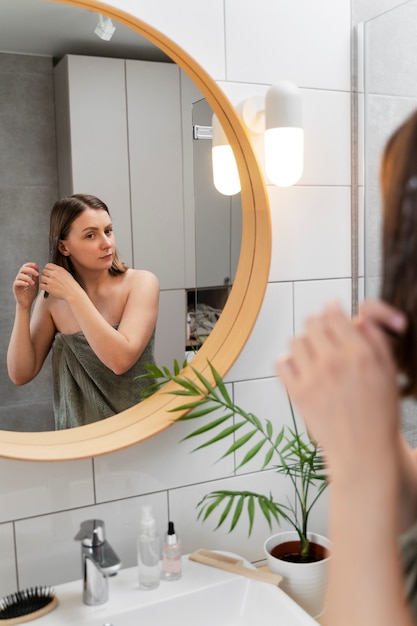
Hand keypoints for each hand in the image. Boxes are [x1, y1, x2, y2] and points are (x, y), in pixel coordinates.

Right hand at [13, 262, 38, 307]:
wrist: (27, 303)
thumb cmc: (31, 294)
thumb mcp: (35, 284)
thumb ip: (35, 277)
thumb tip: (37, 269)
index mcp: (24, 275)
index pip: (25, 267)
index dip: (30, 265)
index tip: (36, 266)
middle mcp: (20, 278)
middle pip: (22, 269)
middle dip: (30, 270)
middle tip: (37, 274)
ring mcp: (17, 282)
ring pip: (20, 275)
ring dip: (28, 278)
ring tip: (33, 283)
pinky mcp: (15, 287)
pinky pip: (17, 282)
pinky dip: (23, 282)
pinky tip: (28, 285)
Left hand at [39, 263, 79, 300]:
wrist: (73, 293)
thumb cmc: (71, 285)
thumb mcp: (66, 274)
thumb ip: (59, 270)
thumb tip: (52, 269)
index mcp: (59, 270)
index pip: (48, 265)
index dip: (47, 269)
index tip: (48, 272)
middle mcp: (55, 274)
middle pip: (43, 271)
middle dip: (45, 275)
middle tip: (48, 278)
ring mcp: (51, 281)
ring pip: (41, 278)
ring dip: (43, 281)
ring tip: (48, 283)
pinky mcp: (49, 288)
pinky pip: (41, 285)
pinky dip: (43, 287)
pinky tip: (47, 288)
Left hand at [276, 302, 400, 475]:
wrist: (362, 453)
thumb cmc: (379, 416)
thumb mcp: (388, 373)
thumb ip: (375, 341)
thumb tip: (361, 317)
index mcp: (360, 354)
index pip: (334, 314)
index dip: (332, 308)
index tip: (331, 309)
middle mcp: (334, 361)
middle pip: (312, 323)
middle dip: (317, 324)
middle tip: (322, 333)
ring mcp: (313, 377)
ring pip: (295, 340)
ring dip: (303, 343)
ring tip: (312, 354)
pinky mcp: (297, 393)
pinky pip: (281, 363)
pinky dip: (287, 361)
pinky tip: (299, 368)